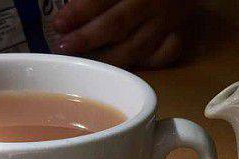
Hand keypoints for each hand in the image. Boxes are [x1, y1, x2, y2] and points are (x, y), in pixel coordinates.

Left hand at [52, 0, 194, 68]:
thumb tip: (70, 13)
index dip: (79, 12)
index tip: (58, 25)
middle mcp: (153, 3)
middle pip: (117, 25)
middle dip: (87, 38)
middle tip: (65, 47)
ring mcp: (169, 23)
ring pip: (136, 48)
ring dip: (108, 59)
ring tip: (86, 64)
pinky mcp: (180, 39)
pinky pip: (159, 59)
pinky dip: (141, 66)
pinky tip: (121, 71)